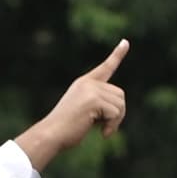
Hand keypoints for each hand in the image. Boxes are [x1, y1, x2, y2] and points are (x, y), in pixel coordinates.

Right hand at [22, 42, 132, 165]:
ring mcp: (91, 90)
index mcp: (84, 83)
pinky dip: (112, 126)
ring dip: (115, 121)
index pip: (105, 67)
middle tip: (105, 127)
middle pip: (120, 94)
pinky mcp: (94, 99)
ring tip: (101, 130)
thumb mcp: (83, 112)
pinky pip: (115, 113)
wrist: (51, 134)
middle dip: (118, 113)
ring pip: (120, 104)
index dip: (117, 55)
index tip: (126, 42)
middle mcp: (88, 83)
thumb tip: (119, 107)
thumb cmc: (65, 130)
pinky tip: (102, 133)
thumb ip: (98, 104)